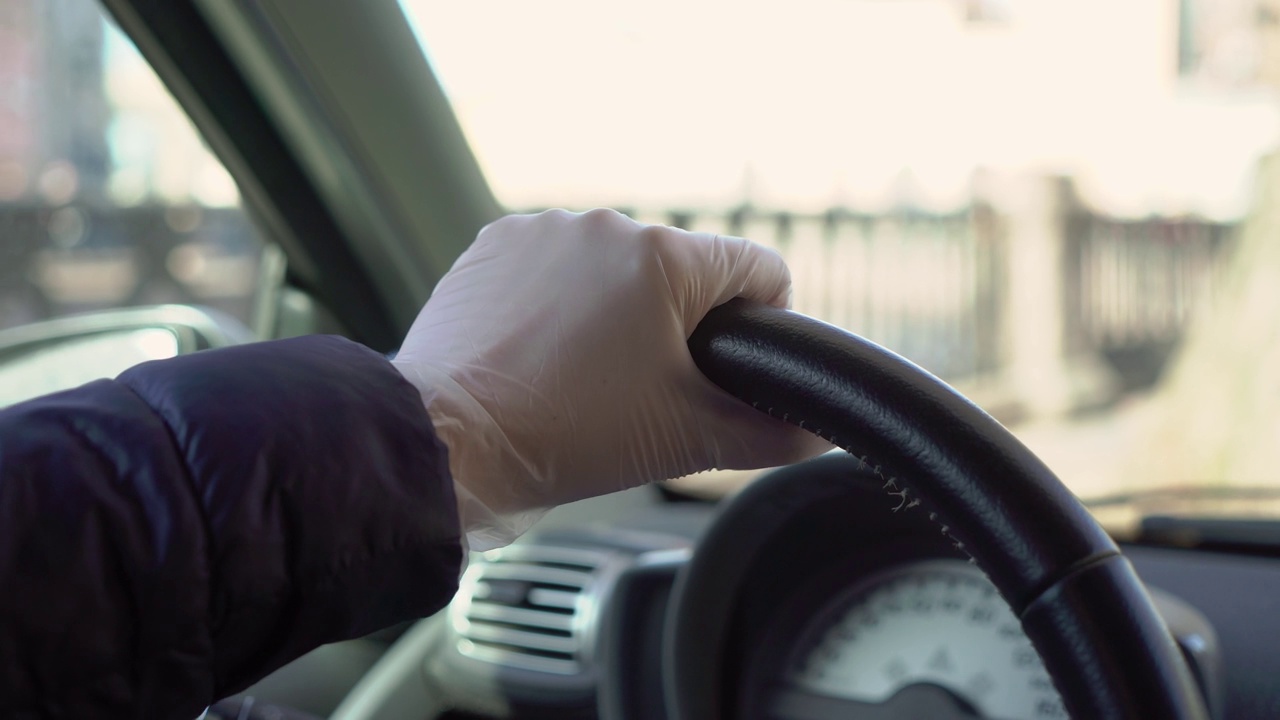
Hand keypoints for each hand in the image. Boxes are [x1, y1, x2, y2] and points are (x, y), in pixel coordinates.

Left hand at [393, 209, 830, 548]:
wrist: (450, 441)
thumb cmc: (564, 434)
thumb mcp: (685, 440)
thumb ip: (769, 433)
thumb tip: (817, 432)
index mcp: (664, 256)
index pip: (759, 268)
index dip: (762, 323)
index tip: (725, 369)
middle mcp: (606, 225)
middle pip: (683, 271)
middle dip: (678, 325)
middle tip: (643, 388)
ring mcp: (544, 231)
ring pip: (616, 268)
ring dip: (616, 310)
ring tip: (584, 375)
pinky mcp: (495, 245)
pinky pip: (555, 266)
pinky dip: (559, 302)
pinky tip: (541, 352)